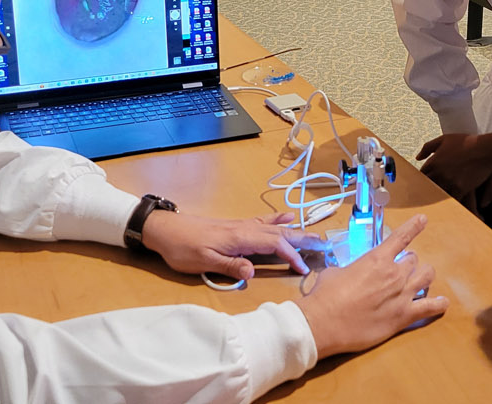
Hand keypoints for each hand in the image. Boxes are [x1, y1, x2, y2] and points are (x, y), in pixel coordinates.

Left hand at [142, 211, 327, 279]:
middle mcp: (244, 229)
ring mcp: (241, 226)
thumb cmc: (183, 248)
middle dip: (304, 239)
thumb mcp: (203, 262)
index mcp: (240, 238)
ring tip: (315, 235)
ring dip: (296, 231)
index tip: (305, 267)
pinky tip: (287, 218)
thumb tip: (253, 272)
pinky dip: (278, 221)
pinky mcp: (236, 226)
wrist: (165, 230)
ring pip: (275, 227)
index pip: (274, 245)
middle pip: (280, 233)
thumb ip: (229, 266)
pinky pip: (264, 222)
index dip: (291, 256)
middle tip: (326, 245)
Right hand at [296, 215, 448, 356]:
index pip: (401, 237)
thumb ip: (349, 269)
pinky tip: (441, 302)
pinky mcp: (404, 316)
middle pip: (414, 260)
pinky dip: (438, 304)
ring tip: (420, 279)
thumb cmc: (326, 296)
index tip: (423, 220)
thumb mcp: (335, 272)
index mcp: (377, 259)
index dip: (414, 226)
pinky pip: (430, 308)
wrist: (324, 323)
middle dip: (408, 262)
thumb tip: (348, 273)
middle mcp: (394, 274)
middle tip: (401, 268)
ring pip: (427, 277)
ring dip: (424, 276)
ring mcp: (402, 295)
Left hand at [415, 132, 491, 203]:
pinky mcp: (460, 189)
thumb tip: (418, 157)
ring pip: (438, 194)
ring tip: (437, 200)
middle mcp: (439, 173)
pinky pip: (452, 199)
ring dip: (438, 196)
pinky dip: (450, 202)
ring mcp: (449, 182)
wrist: (484, 149)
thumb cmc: (465, 142)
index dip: (422, 179)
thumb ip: (428, 147)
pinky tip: (450, 203)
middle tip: (427, 193)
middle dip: (428, 189)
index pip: (421, 175)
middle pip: (427, 186)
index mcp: (433, 162)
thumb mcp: (444, 139)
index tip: (425, 181)